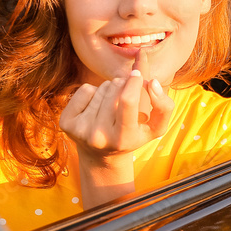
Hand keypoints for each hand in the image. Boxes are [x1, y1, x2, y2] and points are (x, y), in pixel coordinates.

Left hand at [59, 52, 173, 207]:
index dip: (134, 82)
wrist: (101, 156)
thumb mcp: (155, 127)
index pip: (127, 101)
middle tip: (125, 100)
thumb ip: (164, 105)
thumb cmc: (133, 136)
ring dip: (110, 90)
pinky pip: (85, 89)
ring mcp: (80, 130)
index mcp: (122, 139)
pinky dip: (93, 92)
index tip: (136, 74)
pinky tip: (96, 107)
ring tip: (111, 107)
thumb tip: (152, 81)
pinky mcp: (66, 123)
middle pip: (114, 90)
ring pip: (101, 88)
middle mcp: (98, 137)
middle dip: (123, 86)